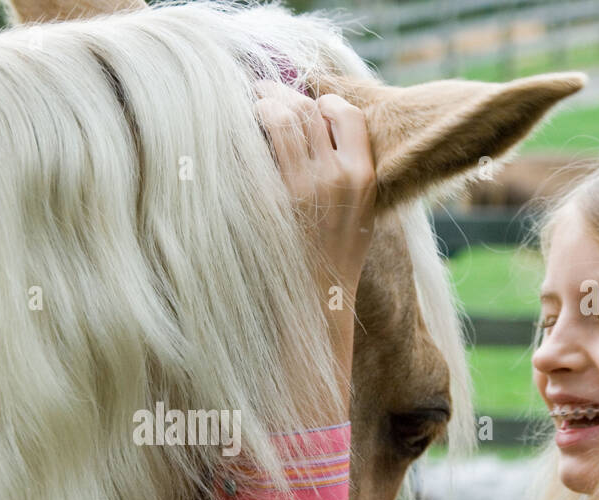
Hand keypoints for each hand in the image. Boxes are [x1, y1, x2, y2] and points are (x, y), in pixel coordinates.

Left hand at [255, 80, 375, 416]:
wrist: (316, 306)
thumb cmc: (333, 261)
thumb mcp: (357, 215)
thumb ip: (346, 174)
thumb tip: (319, 134)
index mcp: (363, 177)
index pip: (345, 112)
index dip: (321, 101)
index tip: (303, 105)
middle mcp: (336, 177)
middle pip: (308, 110)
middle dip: (283, 96)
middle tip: (261, 94)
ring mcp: (303, 188)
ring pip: (283, 119)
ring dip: (262, 106)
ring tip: (248, 109)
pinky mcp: (272, 202)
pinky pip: (257, 149)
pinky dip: (246, 134)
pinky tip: (235, 138)